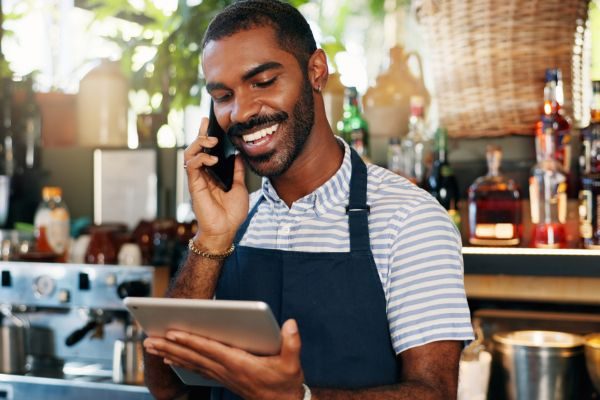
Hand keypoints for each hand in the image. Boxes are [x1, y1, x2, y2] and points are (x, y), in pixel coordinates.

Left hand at [144, 319, 304, 399]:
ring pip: (191, 363)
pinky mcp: (223, 378)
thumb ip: (292, 342)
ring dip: (170, 354)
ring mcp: (222, 375)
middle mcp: (226, 370)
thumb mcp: (292, 363)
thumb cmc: (286, 382)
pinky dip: (182, 362)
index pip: (210, 350)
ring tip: (152, 346)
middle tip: (148, 340)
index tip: (173, 332)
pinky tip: (171, 358)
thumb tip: (289, 324)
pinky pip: (197, 369)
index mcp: (240, 364)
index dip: (191, 341)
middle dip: (170, 347)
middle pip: (193, 356)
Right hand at [184, 117, 247, 248]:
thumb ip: (237, 171)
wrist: (226, 230)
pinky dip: (200, 159)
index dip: (205, 134)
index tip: (208, 121)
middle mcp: (202, 174)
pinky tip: (211, 159)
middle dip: (199, 133)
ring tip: (211, 141)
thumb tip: (240, 155)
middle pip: (195, 148)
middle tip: (206, 124)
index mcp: (212, 173)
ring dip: (199, 144)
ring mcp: (197, 179)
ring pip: (189, 154)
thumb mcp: (239, 186)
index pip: (206, 150)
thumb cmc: (232, 213)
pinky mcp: (194, 185)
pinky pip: (191, 166)